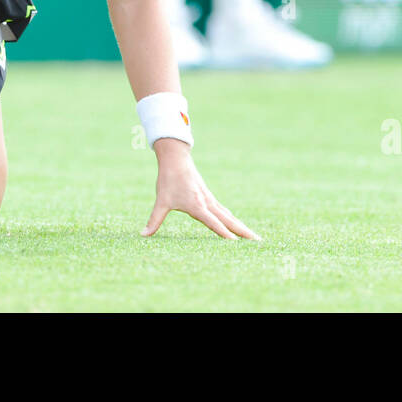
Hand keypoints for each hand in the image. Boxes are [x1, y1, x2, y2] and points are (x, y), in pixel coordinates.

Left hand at [142, 138, 258, 239]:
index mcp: (197, 205)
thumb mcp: (161, 201)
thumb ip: (154, 220)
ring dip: (241, 226)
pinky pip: (224, 211)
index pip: (213, 222)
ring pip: (229, 215)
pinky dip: (232, 219)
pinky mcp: (209, 197)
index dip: (223, 233)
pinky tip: (235, 224)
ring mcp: (210, 200)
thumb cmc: (168, 180)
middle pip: (229, 220)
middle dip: (243, 231)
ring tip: (253, 237)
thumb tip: (143, 235)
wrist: (176, 159)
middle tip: (258, 242)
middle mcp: (207, 203)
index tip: (235, 243)